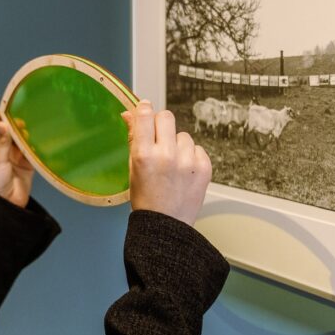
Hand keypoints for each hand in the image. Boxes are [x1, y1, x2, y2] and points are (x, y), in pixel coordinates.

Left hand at [0, 108, 34, 207]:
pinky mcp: (27, 162)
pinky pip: (32, 149)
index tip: (5, 110)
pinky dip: (35, 143)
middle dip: (14, 122)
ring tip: (31, 128)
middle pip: (8, 129)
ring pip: (21, 137)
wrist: (7, 204)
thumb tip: (2, 123)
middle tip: (21, 119)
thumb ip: (3, 142)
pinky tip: (38, 138)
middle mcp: (2, 148)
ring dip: (25, 132)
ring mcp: (15, 154)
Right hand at [120, 99, 211, 228]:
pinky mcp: (204, 167)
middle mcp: (167, 155)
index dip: (144, 109)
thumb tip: (130, 115)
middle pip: (166, 117)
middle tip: (158, 138)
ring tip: (172, 163)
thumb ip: (134, 139)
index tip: (144, 109)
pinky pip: (197, 148)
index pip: (145, 115)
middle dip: (160, 123)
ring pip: (183, 134)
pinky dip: (190, 156)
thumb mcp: (132, 168)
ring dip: (176, 144)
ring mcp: (188, 161)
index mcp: (144, 155)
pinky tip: (183, 171)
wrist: (166, 225)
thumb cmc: (146, 200)